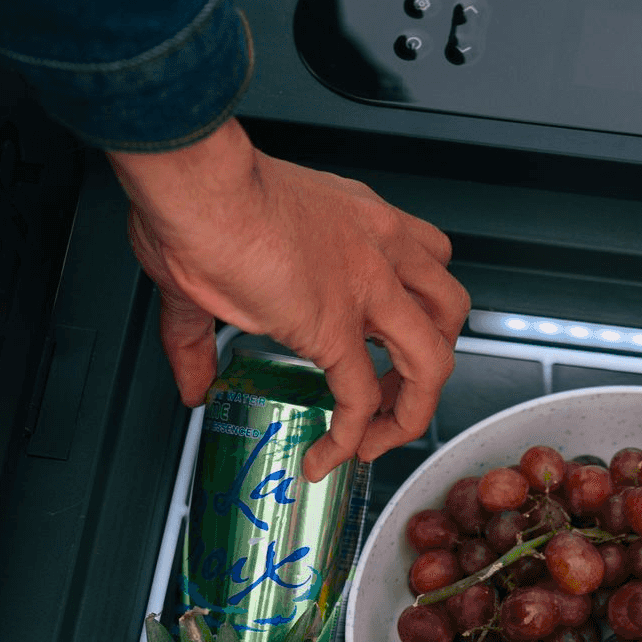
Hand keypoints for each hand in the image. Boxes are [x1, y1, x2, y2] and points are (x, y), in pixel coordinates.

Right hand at [109, 119, 468, 468]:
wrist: (195, 183)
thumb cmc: (203, 196)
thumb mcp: (220, 257)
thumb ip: (202, 335)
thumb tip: (192, 381)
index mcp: (362, 220)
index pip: (427, 262)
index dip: (419, 310)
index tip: (387, 343)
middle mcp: (379, 249)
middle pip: (449, 312)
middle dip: (432, 359)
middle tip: (394, 391)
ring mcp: (367, 290)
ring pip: (432, 362)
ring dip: (411, 411)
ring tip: (376, 441)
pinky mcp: (336, 329)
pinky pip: (360, 400)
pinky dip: (350, 440)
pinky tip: (326, 457)